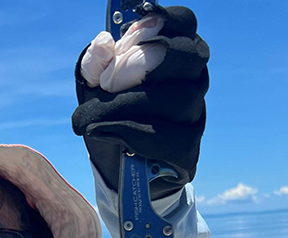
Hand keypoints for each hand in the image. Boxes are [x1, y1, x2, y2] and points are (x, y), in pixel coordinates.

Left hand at [72, 5, 209, 198]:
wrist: (114, 166)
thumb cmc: (110, 115)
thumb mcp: (94, 86)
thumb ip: (95, 64)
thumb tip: (102, 44)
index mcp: (175, 52)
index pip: (186, 23)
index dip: (164, 22)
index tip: (131, 32)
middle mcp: (194, 81)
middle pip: (189, 58)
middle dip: (145, 63)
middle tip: (107, 82)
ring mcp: (195, 116)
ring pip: (180, 100)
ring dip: (129, 105)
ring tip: (92, 116)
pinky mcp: (189, 151)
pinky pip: (173, 140)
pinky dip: (135, 135)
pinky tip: (108, 133)